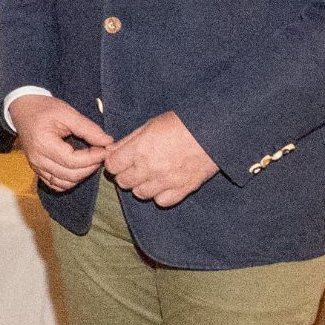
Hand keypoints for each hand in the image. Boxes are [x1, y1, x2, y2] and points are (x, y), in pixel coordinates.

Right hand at [10, 95, 113, 191]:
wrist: (23, 109)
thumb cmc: (44, 109)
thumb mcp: (67, 113)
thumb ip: (88, 129)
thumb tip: (108, 142)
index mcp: (43, 143)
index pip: (73, 161)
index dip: (93, 158)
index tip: (105, 149)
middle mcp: (37, 159)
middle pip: (70, 175)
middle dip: (90, 167)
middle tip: (101, 153)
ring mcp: (36, 166)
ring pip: (64, 183)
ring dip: (81, 175)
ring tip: (91, 160)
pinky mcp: (37, 169)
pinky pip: (55, 184)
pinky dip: (69, 181)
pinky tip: (78, 168)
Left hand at [104, 110, 218, 207]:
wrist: (215, 130)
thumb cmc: (182, 123)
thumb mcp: (150, 125)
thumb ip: (128, 141)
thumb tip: (109, 151)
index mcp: (140, 149)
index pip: (112, 166)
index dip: (114, 163)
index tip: (119, 160)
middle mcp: (150, 167)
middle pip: (123, 182)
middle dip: (125, 175)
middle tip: (134, 167)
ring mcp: (167, 180)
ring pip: (140, 194)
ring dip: (141, 186)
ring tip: (149, 176)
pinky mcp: (183, 188)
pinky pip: (162, 201)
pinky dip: (160, 196)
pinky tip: (164, 185)